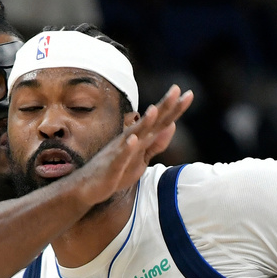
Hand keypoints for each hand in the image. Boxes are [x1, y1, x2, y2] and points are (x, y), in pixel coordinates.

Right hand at [75, 84, 192, 207]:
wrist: (87, 187)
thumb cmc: (116, 171)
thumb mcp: (142, 158)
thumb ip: (156, 142)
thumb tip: (172, 124)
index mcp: (139, 138)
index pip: (160, 121)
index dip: (174, 109)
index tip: (188, 94)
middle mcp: (130, 140)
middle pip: (150, 122)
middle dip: (163, 107)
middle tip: (175, 89)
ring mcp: (119, 152)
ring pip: (134, 135)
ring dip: (145, 123)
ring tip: (155, 109)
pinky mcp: (112, 166)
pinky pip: (120, 157)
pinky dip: (126, 149)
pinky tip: (133, 140)